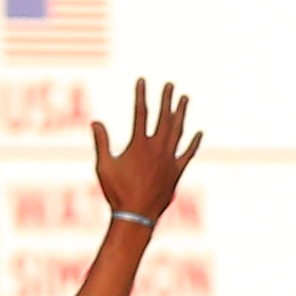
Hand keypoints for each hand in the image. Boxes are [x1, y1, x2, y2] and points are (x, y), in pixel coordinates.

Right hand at [92, 80, 204, 227]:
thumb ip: (101, 142)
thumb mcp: (104, 166)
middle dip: (167, 99)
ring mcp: (170, 160)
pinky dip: (194, 143)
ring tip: (185, 98)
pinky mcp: (177, 172)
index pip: (140, 113)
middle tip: (170, 84)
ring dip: (181, 113)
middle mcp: (157, 149)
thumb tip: (95, 122)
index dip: (141, 95)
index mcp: (139, 145)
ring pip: (178, 131)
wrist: (137, 216)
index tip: (142, 80)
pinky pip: (188, 154)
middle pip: (164, 118)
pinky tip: (199, 132)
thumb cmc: (117, 192)